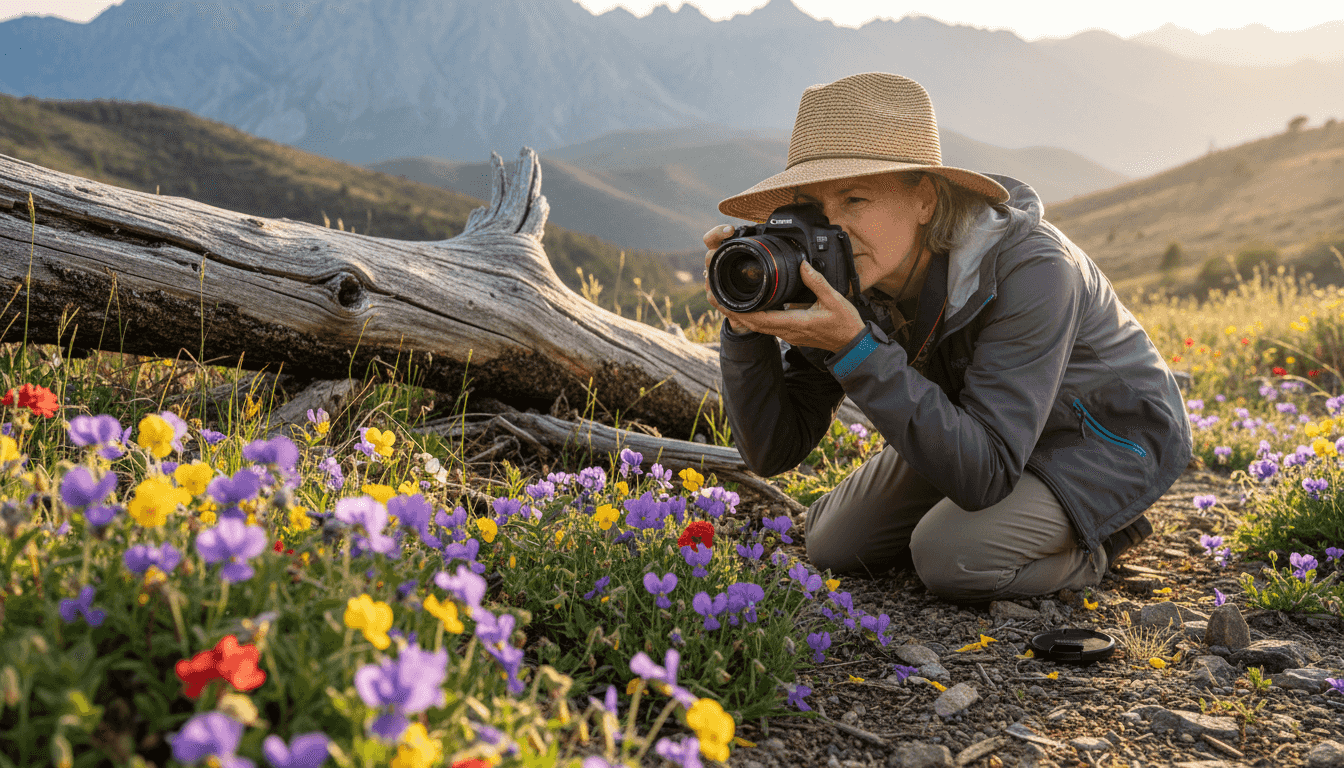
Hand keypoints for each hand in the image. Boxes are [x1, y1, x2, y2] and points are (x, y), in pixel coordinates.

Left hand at [702, 225, 865, 352]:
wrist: (852, 345)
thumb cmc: (844, 324)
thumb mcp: (833, 299)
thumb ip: (816, 281)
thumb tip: (802, 264)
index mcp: (794, 323)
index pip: (760, 318)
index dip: (740, 311)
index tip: (725, 301)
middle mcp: (786, 332)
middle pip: (753, 324)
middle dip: (733, 312)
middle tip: (716, 297)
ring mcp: (787, 334)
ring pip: (758, 326)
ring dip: (742, 315)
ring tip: (726, 301)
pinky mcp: (790, 333)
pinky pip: (767, 326)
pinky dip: (754, 317)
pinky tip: (749, 307)